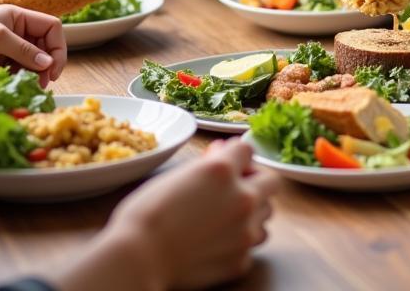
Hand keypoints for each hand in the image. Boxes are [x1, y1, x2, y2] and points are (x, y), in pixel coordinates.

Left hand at [0, 5, 65, 86]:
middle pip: (45, 49)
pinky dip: (19, 84)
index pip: (51, 29)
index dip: (57, 46)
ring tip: (30, 88)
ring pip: (32, 66)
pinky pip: (16, 78)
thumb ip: (23, 49)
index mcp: (20, 20)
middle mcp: (18, 36)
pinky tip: (15, 90)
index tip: (53, 67)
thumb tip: (48, 63)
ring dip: (34, 77)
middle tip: (45, 83)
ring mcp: (8, 54)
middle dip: (48, 65)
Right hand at [105, 138, 278, 288]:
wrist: (138, 258)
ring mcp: (245, 231)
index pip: (248, 149)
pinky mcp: (241, 260)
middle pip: (271, 180)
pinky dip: (240, 240)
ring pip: (267, 213)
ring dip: (253, 211)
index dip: (234, 155)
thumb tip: (222, 154)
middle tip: (235, 187)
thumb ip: (207, 164)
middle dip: (255, 180)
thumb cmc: (147, 214)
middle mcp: (242, 197)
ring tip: (227, 216)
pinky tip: (219, 240)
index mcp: (223, 170)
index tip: (225, 162)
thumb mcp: (177, 174)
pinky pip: (253, 244)